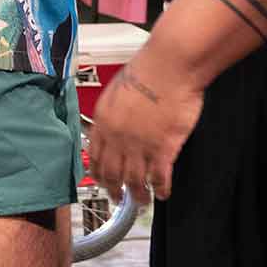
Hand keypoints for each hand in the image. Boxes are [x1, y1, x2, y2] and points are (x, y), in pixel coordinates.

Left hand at [87, 48, 203, 202]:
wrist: (170, 65)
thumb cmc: (148, 69)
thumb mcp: (117, 89)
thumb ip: (112, 112)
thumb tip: (112, 124)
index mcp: (104, 122)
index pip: (96, 157)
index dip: (99, 174)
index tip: (103, 182)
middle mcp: (118, 138)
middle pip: (113, 175)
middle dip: (115, 191)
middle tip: (118, 199)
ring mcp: (140, 146)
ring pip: (134, 181)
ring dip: (138, 195)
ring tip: (142, 201)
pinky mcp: (163, 148)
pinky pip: (159, 178)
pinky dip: (160, 189)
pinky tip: (162, 193)